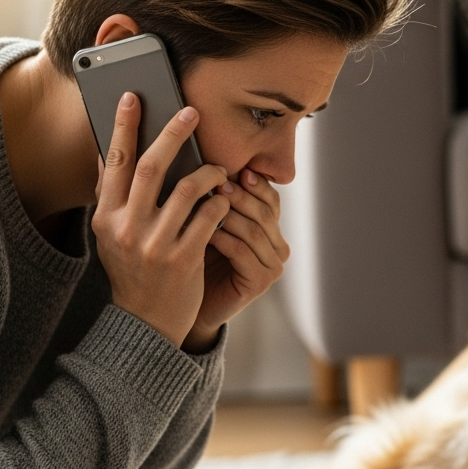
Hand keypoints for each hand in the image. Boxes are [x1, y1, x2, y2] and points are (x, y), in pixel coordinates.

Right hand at [91, 93, 231, 347]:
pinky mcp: (183, 258)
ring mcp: (155, 244)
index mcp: (105, 218)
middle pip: (150, 167)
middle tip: (191, 112)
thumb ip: (110, 195)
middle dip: (172, 134)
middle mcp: (126, 228)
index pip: (114, 162)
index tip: (132, 97)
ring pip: (186, 190)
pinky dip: (219, 203)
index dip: (123, 127)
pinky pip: (208, 217)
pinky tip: (224, 200)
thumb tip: (105, 150)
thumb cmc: (133, 271)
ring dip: (207, 173)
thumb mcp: (110, 235)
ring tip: (217, 170)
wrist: (146, 323)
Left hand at [182, 168, 290, 350]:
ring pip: (254, 230)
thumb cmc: (195, 260)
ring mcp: (272, 266)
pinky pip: (242, 252)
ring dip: (228, 215)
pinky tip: (202, 232)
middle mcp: (278, 247)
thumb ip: (218, 199)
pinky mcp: (260, 282)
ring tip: (204, 204)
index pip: (270, 199)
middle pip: (265, 212)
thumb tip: (210, 162)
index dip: (254, 183)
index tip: (234, 169)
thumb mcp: (207, 223)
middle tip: (216, 182)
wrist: (189, 306)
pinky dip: (223, 238)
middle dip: (240, 195)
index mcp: (271, 230)